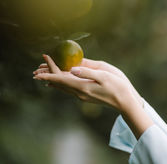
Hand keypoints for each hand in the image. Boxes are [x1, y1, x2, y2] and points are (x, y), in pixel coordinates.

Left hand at [33, 55, 152, 138]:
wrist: (125, 102)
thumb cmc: (118, 86)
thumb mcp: (104, 75)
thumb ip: (87, 72)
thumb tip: (72, 69)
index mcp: (82, 86)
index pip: (60, 80)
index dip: (48, 74)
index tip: (38, 70)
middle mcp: (79, 92)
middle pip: (59, 84)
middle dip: (47, 76)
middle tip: (37, 68)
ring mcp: (82, 95)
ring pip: (63, 87)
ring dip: (52, 80)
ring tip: (44, 74)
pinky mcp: (86, 95)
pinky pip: (68, 88)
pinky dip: (60, 82)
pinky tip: (59, 81)